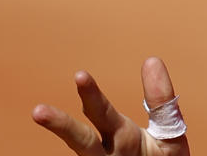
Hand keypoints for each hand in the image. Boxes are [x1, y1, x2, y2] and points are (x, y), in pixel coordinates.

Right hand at [32, 57, 188, 155]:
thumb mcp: (168, 132)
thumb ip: (161, 101)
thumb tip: (151, 60)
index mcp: (121, 136)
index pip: (103, 113)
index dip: (92, 95)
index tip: (80, 75)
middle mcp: (107, 155)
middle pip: (82, 140)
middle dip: (62, 126)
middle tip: (38, 111)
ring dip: (65, 140)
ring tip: (41, 127)